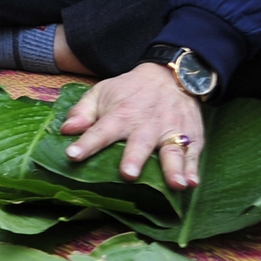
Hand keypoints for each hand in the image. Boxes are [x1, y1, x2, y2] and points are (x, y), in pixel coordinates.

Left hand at [59, 62, 205, 188]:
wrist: (169, 75)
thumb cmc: (129, 90)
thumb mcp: (101, 92)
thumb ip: (82, 112)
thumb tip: (66, 130)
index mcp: (120, 115)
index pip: (100, 131)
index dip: (86, 143)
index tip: (73, 155)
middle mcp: (146, 124)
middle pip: (140, 143)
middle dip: (135, 158)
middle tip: (129, 175)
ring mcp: (171, 131)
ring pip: (172, 151)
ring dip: (173, 168)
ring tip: (176, 185)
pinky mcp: (190, 137)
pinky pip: (193, 154)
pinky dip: (194, 169)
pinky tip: (192, 183)